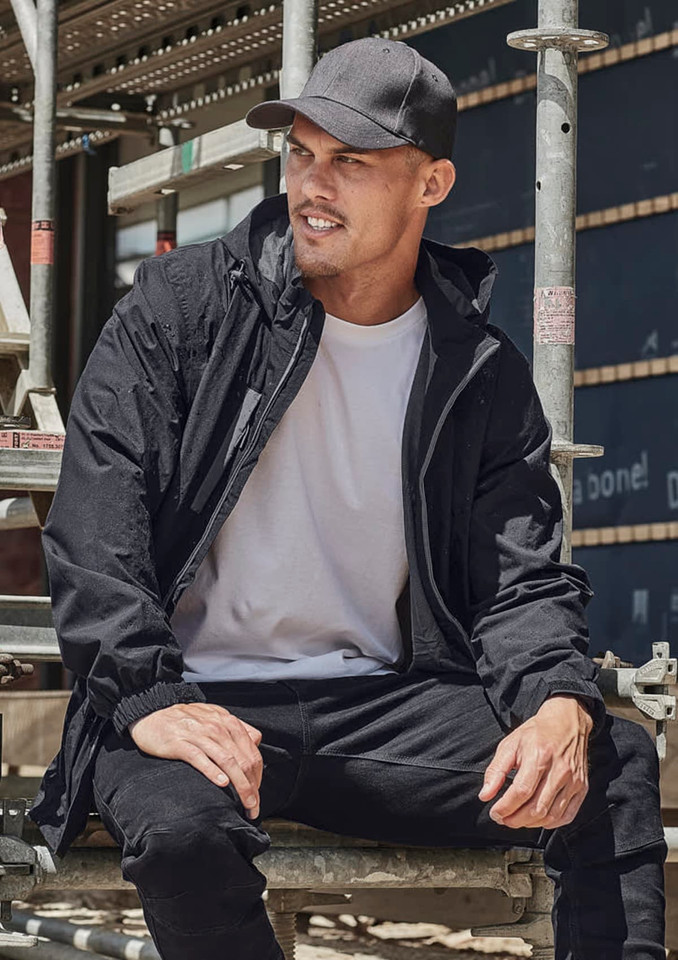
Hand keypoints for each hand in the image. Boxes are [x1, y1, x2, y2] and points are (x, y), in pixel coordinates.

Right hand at [129, 702, 263, 818]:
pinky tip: (222, 784)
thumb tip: (255, 741)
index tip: (257, 794)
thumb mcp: (214, 717)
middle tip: (254, 808)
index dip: (258, 776)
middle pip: (243, 760)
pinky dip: (213, 771)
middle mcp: (217, 727)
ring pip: (227, 761)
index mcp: (228, 722)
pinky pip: (200, 758)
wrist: (152, 715)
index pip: (252, 752)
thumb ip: (235, 728)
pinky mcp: (180, 743)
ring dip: (240, 785)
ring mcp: (198, 735)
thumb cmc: (185, 720)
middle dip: (252, 787)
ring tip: (245, 805)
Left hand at [478, 694, 592, 829]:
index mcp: (539, 756)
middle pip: (536, 808)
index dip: (506, 807)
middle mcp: (559, 770)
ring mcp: (573, 781)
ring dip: (530, 824)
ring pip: (551, 815)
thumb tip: (485, 795)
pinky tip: (537, 819)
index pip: (521, 792)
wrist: (567, 722)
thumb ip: (496, 771)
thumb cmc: (537, 733)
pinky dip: (550, 823)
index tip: (495, 813)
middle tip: (503, 818)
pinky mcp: (582, 788)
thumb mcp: (510, 744)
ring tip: (517, 819)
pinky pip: (567, 816)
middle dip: (515, 819)